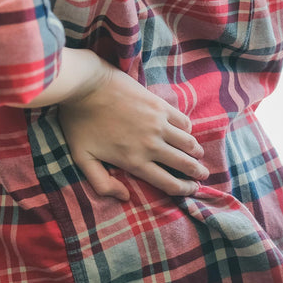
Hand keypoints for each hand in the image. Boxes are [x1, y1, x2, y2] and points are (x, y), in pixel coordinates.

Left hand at [57, 62, 207, 200]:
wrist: (85, 85)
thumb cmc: (79, 123)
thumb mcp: (82, 159)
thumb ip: (101, 184)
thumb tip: (125, 197)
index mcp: (135, 162)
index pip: (168, 183)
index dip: (184, 190)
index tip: (191, 190)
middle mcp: (151, 145)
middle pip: (185, 165)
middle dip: (197, 173)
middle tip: (202, 175)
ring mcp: (158, 124)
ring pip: (188, 143)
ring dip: (196, 152)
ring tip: (198, 155)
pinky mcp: (160, 106)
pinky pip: (183, 122)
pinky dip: (188, 130)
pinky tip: (186, 132)